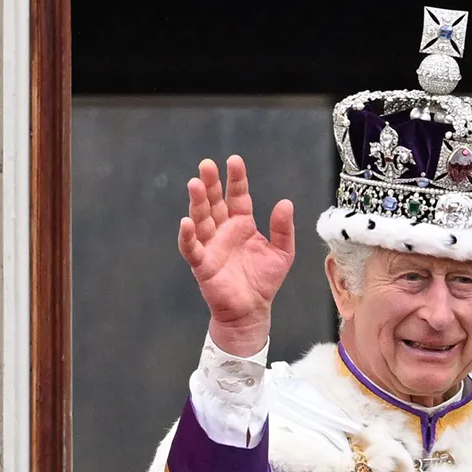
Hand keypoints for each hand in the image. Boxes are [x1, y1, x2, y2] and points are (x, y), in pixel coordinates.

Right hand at [178, 155, 296, 356]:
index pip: (237, 196)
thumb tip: (285, 202)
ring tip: (195, 184)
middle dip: (211, 183)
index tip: (234, 160)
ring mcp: (211, 245)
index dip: (236, 179)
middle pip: (215, 202)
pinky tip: (186, 222)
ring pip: (201, 219)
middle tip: (206, 164)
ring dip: (197, 202)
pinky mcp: (202, 264)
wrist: (252, 311)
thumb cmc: (264, 281)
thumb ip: (283, 229)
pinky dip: (187, 236)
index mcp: (242, 224)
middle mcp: (223, 230)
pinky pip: (191, 247)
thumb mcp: (283, 253)